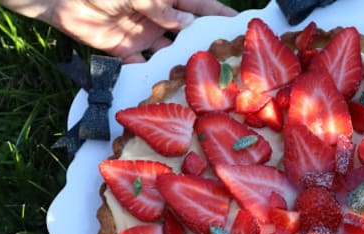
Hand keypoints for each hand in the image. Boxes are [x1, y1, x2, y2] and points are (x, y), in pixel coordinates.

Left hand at [1, 0, 237, 62]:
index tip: (240, 25)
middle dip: (204, 45)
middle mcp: (157, 16)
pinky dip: (151, 79)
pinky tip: (165, 94)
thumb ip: (161, 7)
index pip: (198, 4)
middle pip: (187, 32)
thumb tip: (188, 23)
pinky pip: (141, 68)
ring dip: (181, 66)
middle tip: (225, 65)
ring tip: (200, 85)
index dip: (218, 14)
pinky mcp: (124, 50)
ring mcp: (142, 34)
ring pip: (168, 53)